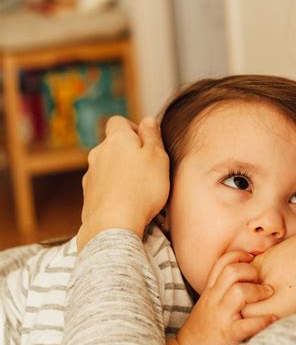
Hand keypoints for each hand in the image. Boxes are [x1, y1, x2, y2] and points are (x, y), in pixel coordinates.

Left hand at [77, 116, 169, 249]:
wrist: (114, 224)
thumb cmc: (142, 189)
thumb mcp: (158, 157)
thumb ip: (153, 136)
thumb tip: (147, 120)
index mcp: (117, 140)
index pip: (118, 122)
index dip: (132, 128)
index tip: (146, 143)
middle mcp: (98, 154)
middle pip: (112, 145)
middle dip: (127, 153)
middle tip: (146, 169)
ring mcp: (91, 176)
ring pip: (106, 167)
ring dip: (119, 173)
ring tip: (137, 190)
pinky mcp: (88, 197)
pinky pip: (102, 187)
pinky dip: (112, 191)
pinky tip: (125, 204)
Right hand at [167, 251, 276, 344]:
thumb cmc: (201, 332)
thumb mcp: (207, 306)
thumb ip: (220, 293)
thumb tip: (243, 282)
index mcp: (210, 292)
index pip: (221, 263)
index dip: (239, 255)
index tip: (252, 258)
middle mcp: (214, 300)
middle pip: (231, 272)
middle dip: (251, 271)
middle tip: (262, 280)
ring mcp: (220, 317)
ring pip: (239, 292)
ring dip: (258, 291)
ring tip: (268, 295)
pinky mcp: (228, 335)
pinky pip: (248, 325)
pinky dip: (263, 320)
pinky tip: (273, 318)